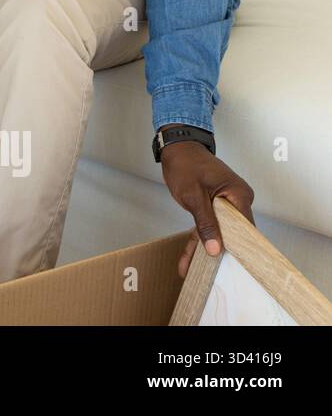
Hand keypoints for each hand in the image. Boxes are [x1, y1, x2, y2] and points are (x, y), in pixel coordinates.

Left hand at [159, 135, 255, 277]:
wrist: (177, 147)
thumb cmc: (186, 164)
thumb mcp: (193, 195)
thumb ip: (205, 222)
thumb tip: (215, 249)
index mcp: (239, 196)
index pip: (245, 229)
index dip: (238, 249)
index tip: (231, 268)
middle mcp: (237, 201)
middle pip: (231, 233)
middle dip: (217, 253)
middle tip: (206, 274)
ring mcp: (225, 204)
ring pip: (217, 231)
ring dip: (203, 248)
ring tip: (189, 269)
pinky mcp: (213, 206)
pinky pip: (208, 225)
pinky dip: (198, 237)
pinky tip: (188, 256)